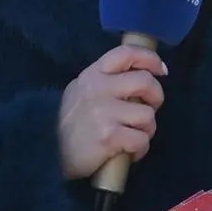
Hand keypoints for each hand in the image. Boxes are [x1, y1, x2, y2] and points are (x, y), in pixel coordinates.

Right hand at [56, 45, 164, 182]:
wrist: (50, 157)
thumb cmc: (72, 126)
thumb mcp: (81, 93)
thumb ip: (105, 81)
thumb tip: (140, 75)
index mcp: (92, 75)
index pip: (126, 53)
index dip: (149, 59)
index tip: (161, 70)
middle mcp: (97, 89)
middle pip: (145, 82)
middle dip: (156, 98)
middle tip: (149, 110)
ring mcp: (103, 112)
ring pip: (147, 115)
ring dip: (147, 130)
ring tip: (133, 137)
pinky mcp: (109, 136)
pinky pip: (141, 140)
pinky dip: (140, 150)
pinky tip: (129, 152)